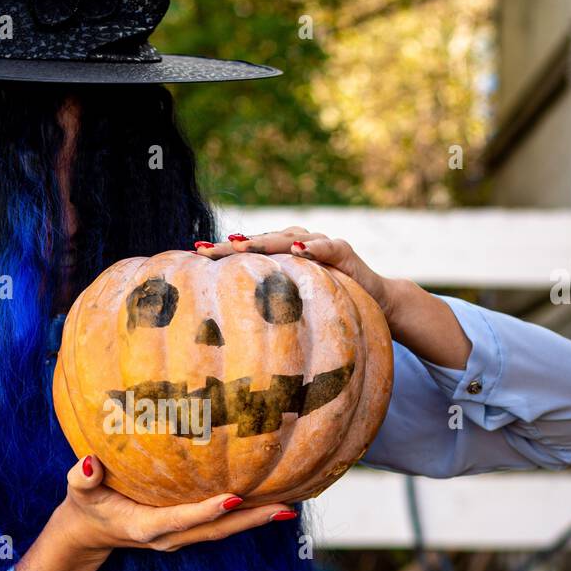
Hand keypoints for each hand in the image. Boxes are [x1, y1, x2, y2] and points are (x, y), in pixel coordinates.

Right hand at [57, 454, 297, 556]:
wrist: (92, 531)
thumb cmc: (87, 503)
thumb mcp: (78, 491)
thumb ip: (81, 478)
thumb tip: (88, 463)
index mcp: (145, 527)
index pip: (180, 519)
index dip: (206, 511)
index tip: (233, 499)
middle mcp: (170, 537)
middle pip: (215, 530)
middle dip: (250, 521)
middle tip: (283, 508)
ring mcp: (182, 536)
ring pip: (225, 530)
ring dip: (256, 520)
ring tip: (289, 506)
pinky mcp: (189, 530)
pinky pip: (223, 524)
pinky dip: (248, 515)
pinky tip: (273, 501)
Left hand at [195, 226, 396, 317]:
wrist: (376, 301)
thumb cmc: (329, 307)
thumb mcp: (295, 309)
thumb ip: (271, 309)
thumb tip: (231, 332)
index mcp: (282, 256)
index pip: (248, 251)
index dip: (223, 252)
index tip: (195, 256)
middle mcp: (297, 243)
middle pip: (261, 241)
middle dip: (233, 245)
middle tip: (207, 250)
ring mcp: (320, 244)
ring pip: (288, 238)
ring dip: (265, 241)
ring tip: (242, 245)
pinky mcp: (343, 251)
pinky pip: (328, 247)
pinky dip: (314, 247)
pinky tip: (298, 249)